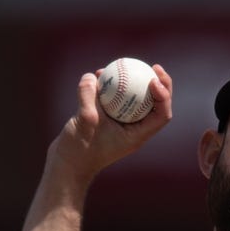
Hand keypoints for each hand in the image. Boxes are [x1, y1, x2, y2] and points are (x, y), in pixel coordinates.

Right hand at [48, 64, 173, 183]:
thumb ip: (88, 100)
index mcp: (137, 135)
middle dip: (159, 84)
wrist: (66, 165)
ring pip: (134, 99)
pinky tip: (98, 74)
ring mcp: (119, 123)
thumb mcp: (82, 124)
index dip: (164, 96)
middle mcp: (132, 128)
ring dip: (132, 82)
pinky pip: (113, 98)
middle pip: (155, 104)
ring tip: (124, 65)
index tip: (154, 80)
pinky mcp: (106, 118)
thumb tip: (93, 76)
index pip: (161, 115)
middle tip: (153, 67)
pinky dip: (109, 86)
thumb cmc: (78, 151)